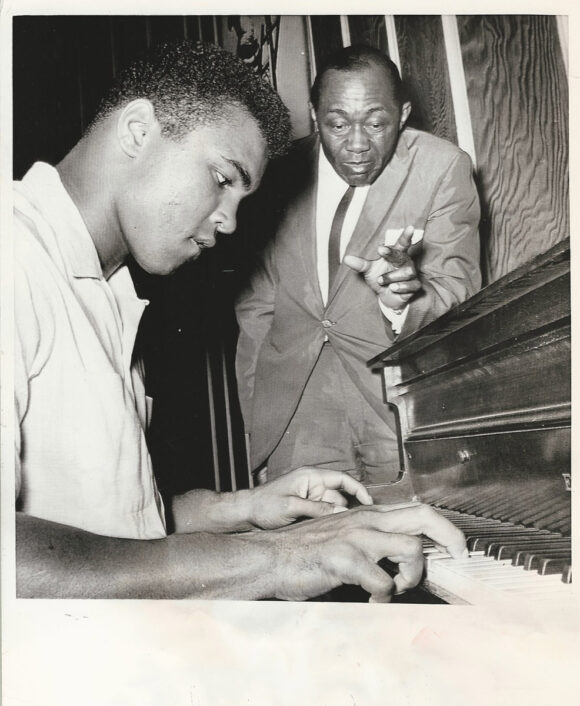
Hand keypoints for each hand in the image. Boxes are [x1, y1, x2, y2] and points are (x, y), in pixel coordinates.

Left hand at [248, 467, 372, 529]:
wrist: (246, 513)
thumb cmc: (264, 506)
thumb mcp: (291, 507)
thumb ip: (317, 509)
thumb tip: (342, 513)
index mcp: (311, 477)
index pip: (342, 479)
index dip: (358, 489)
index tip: (370, 503)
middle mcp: (313, 485)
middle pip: (340, 495)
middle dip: (349, 508)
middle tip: (359, 525)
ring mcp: (310, 496)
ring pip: (333, 507)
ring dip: (338, 518)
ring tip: (346, 532)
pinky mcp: (306, 508)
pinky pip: (324, 514)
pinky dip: (329, 522)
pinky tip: (333, 534)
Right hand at [269, 503, 466, 601]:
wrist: (271, 558)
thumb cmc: (307, 551)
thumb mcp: (344, 536)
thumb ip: (371, 539)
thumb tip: (401, 554)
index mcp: (367, 515)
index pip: (416, 509)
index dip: (443, 526)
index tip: (456, 546)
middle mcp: (365, 520)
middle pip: (423, 516)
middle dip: (450, 536)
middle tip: (458, 556)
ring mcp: (356, 537)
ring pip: (411, 549)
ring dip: (410, 576)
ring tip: (394, 588)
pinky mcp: (345, 559)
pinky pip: (383, 581)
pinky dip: (384, 597)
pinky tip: (371, 599)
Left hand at [343, 225, 421, 309]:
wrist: (386, 296)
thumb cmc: (379, 278)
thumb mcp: (369, 270)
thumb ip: (360, 264)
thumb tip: (346, 259)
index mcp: (397, 254)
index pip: (402, 243)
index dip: (406, 236)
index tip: (410, 227)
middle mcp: (406, 262)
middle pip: (402, 256)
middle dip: (392, 254)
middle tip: (380, 250)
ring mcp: (412, 274)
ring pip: (406, 273)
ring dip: (391, 277)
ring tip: (380, 280)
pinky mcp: (415, 286)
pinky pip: (410, 286)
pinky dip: (401, 288)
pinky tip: (393, 288)